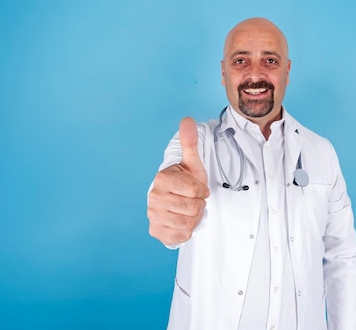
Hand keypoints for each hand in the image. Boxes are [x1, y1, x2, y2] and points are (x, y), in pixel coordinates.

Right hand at [148, 117, 209, 245]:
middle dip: (199, 205)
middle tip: (193, 200)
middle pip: (193, 207)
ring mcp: (153, 215)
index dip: (202, 190)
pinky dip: (188, 230)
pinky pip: (183, 236)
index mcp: (162, 178)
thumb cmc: (185, 182)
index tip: (197, 188)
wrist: (175, 203)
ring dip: (194, 218)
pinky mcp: (156, 231)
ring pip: (189, 222)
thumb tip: (188, 120)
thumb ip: (189, 143)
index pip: (196, 190)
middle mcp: (153, 197)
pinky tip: (182, 221)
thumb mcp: (191, 163)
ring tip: (188, 210)